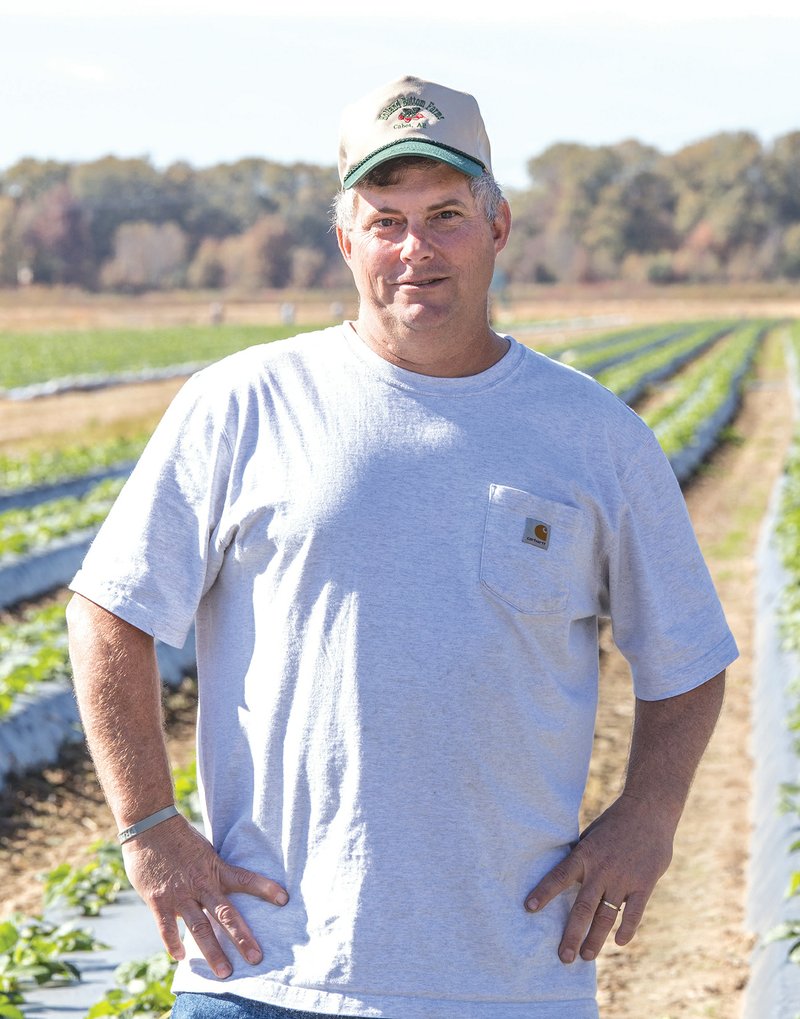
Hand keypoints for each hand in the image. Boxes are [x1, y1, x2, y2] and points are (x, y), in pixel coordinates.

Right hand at [122, 813, 288, 978]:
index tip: (284, 899)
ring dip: (212, 952)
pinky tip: (180, 957)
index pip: (245, 879)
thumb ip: (213, 871)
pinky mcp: (158, 900)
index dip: (265, 888)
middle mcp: (201, 883)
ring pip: (200, 928)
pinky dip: (173, 943)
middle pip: (226, 914)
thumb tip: (226, 884)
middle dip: (242, 938)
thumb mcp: (204, 851)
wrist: (150, 825)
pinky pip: (167, 928)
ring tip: (224, 972)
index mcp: (215, 868)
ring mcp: (180, 893)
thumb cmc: (179, 837)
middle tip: (257, 958)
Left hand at [523, 793, 675, 963]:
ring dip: (596, 939)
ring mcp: (623, 878)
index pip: (559, 876)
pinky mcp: (644, 884)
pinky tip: (619, 942)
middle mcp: (601, 869)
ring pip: (606, 916)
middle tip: (563, 958)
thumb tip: (563, 877)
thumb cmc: (615, 823)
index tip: (528, 908)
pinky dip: (627, 929)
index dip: (544, 892)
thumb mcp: (591, 835)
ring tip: (586, 956)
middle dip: (572, 935)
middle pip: (582, 907)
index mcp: (584, 854)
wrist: (648, 810)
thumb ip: (580, 858)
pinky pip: (634, 913)